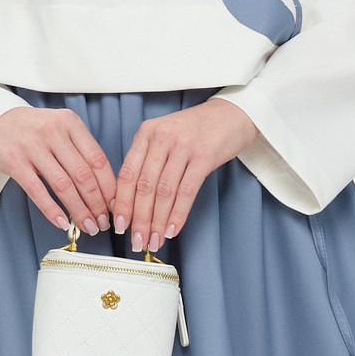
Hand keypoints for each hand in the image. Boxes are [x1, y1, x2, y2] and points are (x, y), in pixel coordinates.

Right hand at [0, 106, 116, 234]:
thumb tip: (102, 186)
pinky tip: (62, 222)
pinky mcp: (14, 162)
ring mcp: (33, 147)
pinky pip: (37, 191)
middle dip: (97, 204)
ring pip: (64, 185)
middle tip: (103, 222)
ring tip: (87, 226)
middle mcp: (54, 133)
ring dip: (79, 210)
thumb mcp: (59, 127)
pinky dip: (52, 210)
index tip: (116, 205)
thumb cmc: (30, 128)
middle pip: (84, 175)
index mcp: (70, 123)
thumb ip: (79, 149)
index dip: (109, 187)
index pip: (98, 160)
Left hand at [113, 98, 258, 251]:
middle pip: (144, 187)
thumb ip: (148, 160)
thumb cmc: (198, 129)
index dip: (122, 204)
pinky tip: (172, 229)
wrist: (234, 113)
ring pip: (163, 192)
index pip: (127, 174)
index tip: (120, 225)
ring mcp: (183, 146)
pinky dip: (178, 214)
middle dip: (139, 219)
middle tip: (136, 242)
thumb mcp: (166, 136)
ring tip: (154, 241)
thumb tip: (132, 200)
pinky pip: (186, 191)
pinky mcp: (204, 156)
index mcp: (146, 133)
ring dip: (157, 222)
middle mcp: (161, 137)